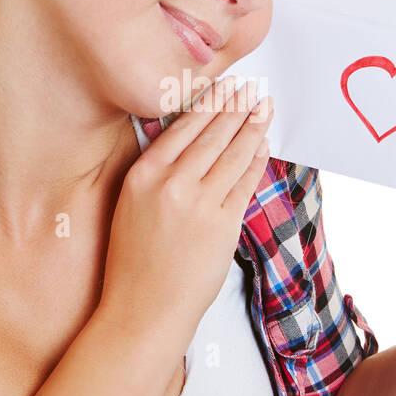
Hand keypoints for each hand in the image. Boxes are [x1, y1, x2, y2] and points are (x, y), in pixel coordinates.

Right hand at [98, 75, 273, 337]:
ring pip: (233, 154)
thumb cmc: (134, 261)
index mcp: (143, 175)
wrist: (144, 309)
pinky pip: (245, 183)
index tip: (224, 86)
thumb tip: (185, 142)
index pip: (183, 127)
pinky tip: (264, 145)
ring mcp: (200, 205)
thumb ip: (155, 173)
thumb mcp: (131, 206)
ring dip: (252, 127)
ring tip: (264, 108)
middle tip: (252, 88)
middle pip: (213, 135)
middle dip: (236, 107)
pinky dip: (257, 160)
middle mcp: (171, 185)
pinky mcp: (223, 226)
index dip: (209, 104)